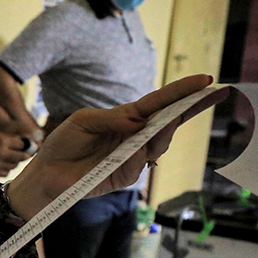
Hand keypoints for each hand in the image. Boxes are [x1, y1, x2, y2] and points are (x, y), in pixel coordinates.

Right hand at [0, 129, 30, 176]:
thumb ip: (7, 138)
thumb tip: (22, 142)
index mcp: (2, 141)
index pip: (22, 144)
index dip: (25, 144)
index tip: (26, 144)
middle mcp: (1, 153)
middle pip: (22, 157)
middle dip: (24, 154)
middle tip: (24, 152)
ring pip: (14, 165)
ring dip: (15, 161)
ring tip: (10, 157)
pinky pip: (6, 172)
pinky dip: (7, 168)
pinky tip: (3, 163)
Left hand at [5, 74, 222, 220]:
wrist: (46, 172)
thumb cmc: (64, 143)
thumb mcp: (83, 121)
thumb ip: (111, 118)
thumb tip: (139, 118)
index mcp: (127, 118)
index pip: (160, 103)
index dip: (183, 92)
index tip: (206, 80)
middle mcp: (135, 137)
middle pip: (170, 121)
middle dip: (191, 107)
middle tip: (212, 92)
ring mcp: (132, 158)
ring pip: (158, 143)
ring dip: (166, 128)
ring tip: (172, 115)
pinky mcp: (124, 176)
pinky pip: (138, 163)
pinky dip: (141, 152)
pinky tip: (141, 143)